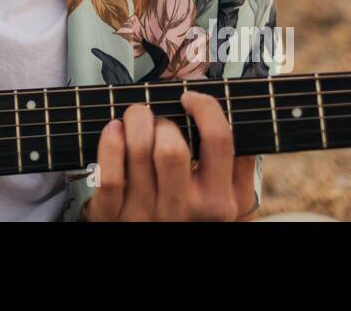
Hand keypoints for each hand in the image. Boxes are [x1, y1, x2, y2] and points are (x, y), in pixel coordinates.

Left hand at [82, 91, 254, 220]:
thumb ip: (241, 164)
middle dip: (161, 120)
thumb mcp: (233, 200)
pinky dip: (109, 145)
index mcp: (217, 200)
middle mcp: (184, 209)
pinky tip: (114, 129)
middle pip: (171, 147)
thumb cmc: (197, 214)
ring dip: (134, 121)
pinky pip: (110, 177)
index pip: (218, 140)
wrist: (167, 251)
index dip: (205, 107)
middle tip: (156, 119)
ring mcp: (147, 214)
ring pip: (138, 152)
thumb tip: (239, 118)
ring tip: (135, 118)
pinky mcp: (114, 217)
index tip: (190, 98)